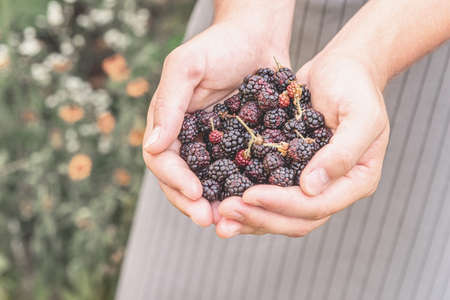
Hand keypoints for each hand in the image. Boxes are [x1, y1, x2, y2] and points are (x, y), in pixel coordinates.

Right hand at [142, 6, 293, 226]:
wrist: (257, 37)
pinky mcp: (240, 147)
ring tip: (228, 222)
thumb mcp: (187, 66)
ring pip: (207, 184)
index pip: (162, 159)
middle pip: (181, 180)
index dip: (175, 179)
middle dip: (191, 202)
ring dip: (214, 205)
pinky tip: (250, 204)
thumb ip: (168, 104)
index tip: (195, 193)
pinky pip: (235, 175)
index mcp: (170, 123)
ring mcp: (214, 146)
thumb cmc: (219, 45)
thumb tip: (152, 146)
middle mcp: (189, 139)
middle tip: (209, 220)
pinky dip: (238, 192)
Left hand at [216, 51, 389, 237]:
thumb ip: (343, 152)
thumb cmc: (355, 86)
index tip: (250, 195)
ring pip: (279, 213)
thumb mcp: (361, 115)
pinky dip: (246, 199)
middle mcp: (331, 188)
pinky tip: (220, 198)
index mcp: (355, 181)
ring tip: (218, 215)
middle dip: (260, 217)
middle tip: (225, 212)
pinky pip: (267, 192)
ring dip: (249, 216)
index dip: (283, 204)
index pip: (317, 206)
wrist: (340, 69)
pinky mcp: (288, 170)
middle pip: (295, 219)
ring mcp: (308, 182)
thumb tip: (310, 188)